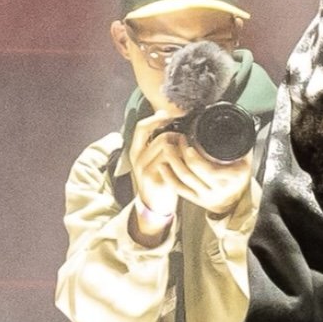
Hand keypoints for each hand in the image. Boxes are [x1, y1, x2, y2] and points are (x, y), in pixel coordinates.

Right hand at [128, 109, 183, 234]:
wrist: (154, 206)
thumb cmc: (158, 180)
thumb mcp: (152, 161)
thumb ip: (157, 145)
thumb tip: (172, 125)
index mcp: (136, 151)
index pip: (142, 127)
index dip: (156, 119)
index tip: (169, 116)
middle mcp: (138, 158)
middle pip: (159, 136)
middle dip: (175, 135)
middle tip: (184, 140)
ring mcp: (144, 168)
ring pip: (166, 146)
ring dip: (180, 147)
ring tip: (186, 153)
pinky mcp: (154, 177)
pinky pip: (170, 160)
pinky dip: (180, 159)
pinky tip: (186, 163)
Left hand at [129, 111, 250, 234]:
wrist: (236, 197)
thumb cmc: (239, 174)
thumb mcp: (245, 159)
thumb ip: (239, 144)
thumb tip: (234, 124)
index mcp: (233, 177)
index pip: (209, 169)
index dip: (194, 156)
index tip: (187, 141)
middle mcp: (219, 189)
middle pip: (192, 173)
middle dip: (179, 154)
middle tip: (175, 140)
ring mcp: (207, 196)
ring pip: (184, 179)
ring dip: (172, 162)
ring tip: (167, 147)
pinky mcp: (197, 200)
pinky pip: (179, 189)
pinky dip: (169, 177)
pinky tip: (163, 166)